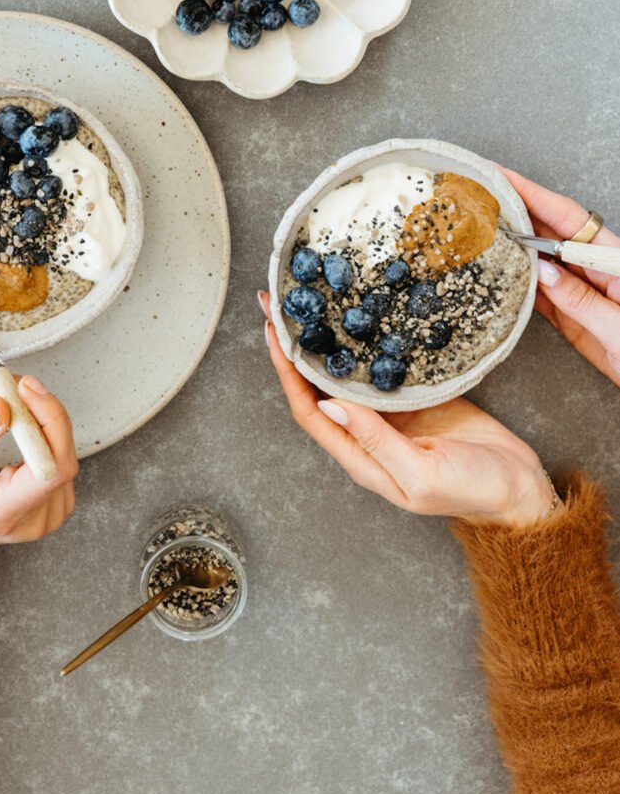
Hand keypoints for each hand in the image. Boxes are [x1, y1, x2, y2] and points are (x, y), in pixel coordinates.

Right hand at [0, 374, 77, 573]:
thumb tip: (0, 408)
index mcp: (0, 514)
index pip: (50, 468)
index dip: (48, 420)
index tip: (23, 388)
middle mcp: (34, 518)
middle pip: (59, 450)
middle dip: (31, 404)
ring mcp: (50, 512)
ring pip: (58, 444)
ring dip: (29, 410)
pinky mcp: (57, 498)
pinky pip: (56, 449)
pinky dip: (34, 424)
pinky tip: (5, 416)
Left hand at [259, 293, 556, 526]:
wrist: (519, 488)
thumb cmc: (472, 490)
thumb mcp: (421, 472)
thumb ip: (375, 441)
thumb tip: (329, 404)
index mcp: (360, 458)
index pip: (308, 410)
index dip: (287, 372)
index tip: (274, 333)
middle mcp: (366, 435)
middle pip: (317, 387)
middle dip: (296, 348)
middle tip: (280, 303)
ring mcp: (389, 415)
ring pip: (344, 373)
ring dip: (325, 342)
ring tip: (308, 303)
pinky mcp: (413, 398)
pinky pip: (379, 367)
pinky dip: (363, 343)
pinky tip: (357, 317)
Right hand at [500, 167, 619, 386]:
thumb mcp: (618, 328)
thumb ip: (580, 301)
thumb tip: (542, 273)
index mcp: (614, 261)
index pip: (567, 218)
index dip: (533, 194)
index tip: (501, 176)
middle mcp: (596, 270)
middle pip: (550, 232)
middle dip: (516, 210)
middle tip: (478, 196)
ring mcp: (584, 292)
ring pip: (542, 261)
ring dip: (512, 245)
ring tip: (479, 227)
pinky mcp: (575, 317)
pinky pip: (541, 293)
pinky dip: (519, 282)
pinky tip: (498, 273)